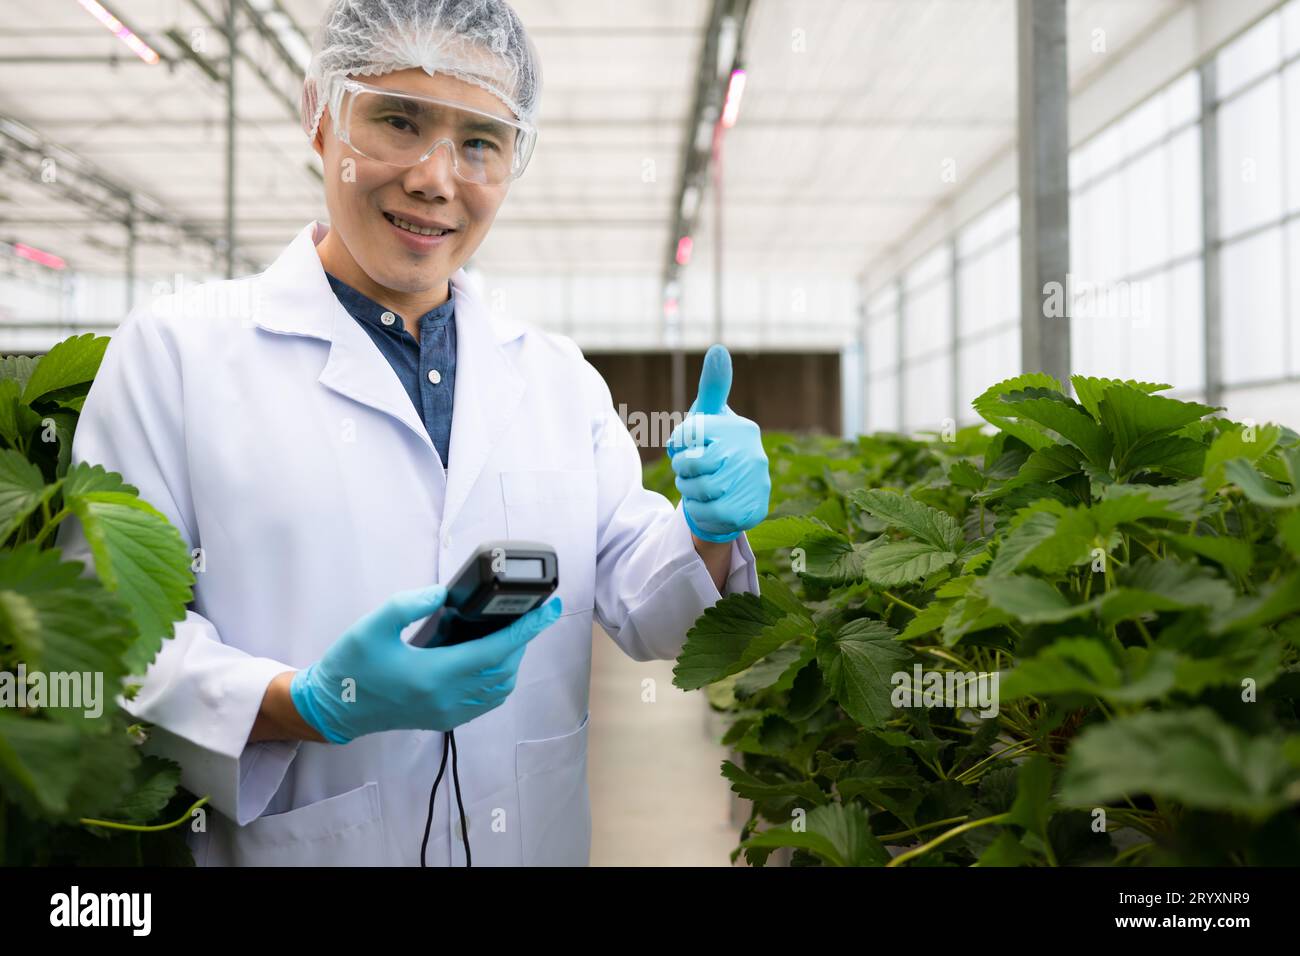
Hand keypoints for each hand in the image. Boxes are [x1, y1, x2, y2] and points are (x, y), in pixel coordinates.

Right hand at [290, 585, 562, 743]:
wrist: (332, 708)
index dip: (528, 629)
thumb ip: (410, 603)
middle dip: (522, 640)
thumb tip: (446, 594)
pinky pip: (487, 700)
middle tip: (528, 613)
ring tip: (509, 632)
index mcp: (434, 675)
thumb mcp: (373, 625)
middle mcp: (447, 698)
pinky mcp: (444, 718)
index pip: (496, 650)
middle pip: (505, 669)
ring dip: (512, 659)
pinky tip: (490, 658)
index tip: (550, 609)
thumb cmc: (350, 666)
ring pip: (500, 688)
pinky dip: (499, 678)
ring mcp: (447, 712)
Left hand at [666, 344, 770, 542]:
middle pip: (692, 463)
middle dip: (682, 468)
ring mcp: (755, 484)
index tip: (683, 445)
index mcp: (741, 429)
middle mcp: (753, 454)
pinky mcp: (751, 511)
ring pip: (698, 489)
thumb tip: (719, 348)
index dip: (677, 443)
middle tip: (689, 469)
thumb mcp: (709, 416)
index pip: (689, 433)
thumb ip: (712, 385)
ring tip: (697, 484)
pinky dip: (699, 509)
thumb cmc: (714, 446)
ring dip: (689, 489)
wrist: (731, 493)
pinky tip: (707, 502)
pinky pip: (708, 511)